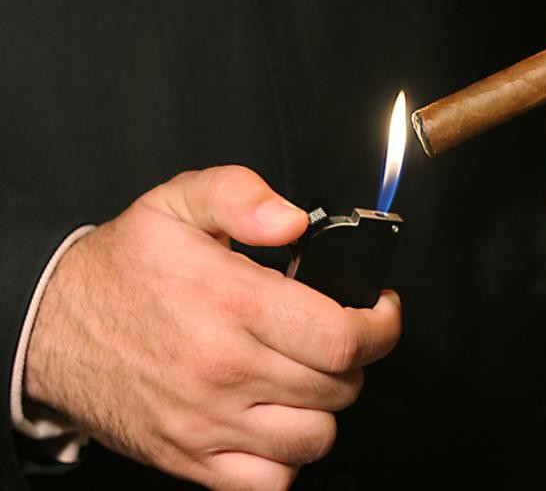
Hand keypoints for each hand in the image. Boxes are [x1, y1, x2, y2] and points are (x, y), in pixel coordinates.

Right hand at [25, 165, 401, 489]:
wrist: (52, 326)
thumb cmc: (124, 269)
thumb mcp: (178, 203)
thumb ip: (241, 196)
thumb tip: (293, 220)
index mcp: (232, 302)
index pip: (342, 337)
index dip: (380, 324)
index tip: (379, 312)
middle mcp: (224, 368)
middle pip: (339, 386)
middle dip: (354, 358)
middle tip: (334, 334)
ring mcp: (208, 421)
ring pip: (315, 437)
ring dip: (326, 405)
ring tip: (306, 374)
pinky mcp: (191, 458)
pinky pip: (271, 482)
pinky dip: (287, 457)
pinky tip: (276, 418)